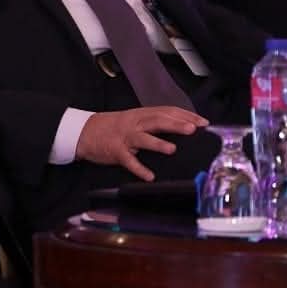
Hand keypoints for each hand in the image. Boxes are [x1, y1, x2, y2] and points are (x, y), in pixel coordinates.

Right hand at [75, 106, 209, 180]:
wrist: (84, 131)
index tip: (202, 122)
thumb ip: (153, 122)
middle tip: (192, 129)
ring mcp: (124, 137)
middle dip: (175, 125)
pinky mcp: (114, 151)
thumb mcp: (133, 119)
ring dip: (157, 143)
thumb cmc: (112, 127)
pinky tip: (149, 176)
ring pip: (142, 138)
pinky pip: (128, 161)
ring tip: (172, 149)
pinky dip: (139, 168)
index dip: (184, 116)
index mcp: (140, 114)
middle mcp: (134, 123)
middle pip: (156, 121)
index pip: (166, 111)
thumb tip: (181, 127)